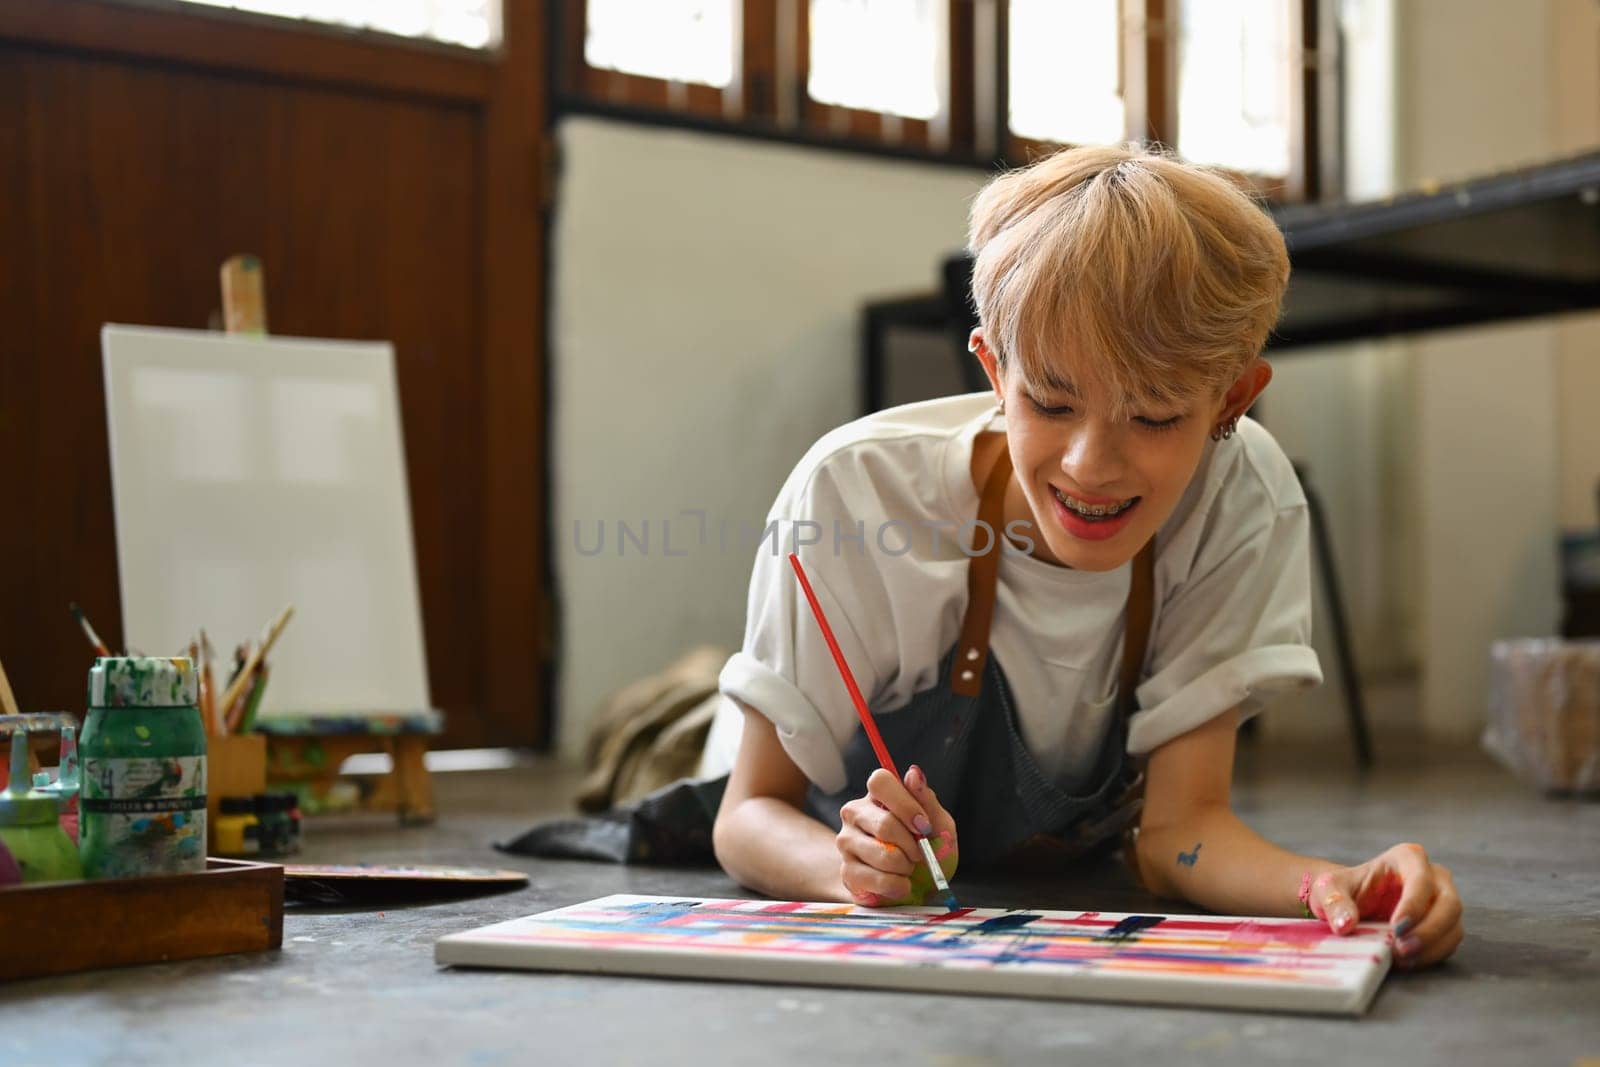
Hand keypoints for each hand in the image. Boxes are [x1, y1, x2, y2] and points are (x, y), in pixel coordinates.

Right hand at [836, 763, 958, 906]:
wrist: (916, 887)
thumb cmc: (927, 848)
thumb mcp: (938, 824)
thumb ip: (927, 800)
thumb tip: (914, 773)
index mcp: (878, 795)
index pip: (880, 781)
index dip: (905, 804)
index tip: (924, 825)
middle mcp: (855, 813)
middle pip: (884, 824)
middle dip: (912, 845)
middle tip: (920, 854)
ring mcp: (847, 841)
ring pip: (881, 854)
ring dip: (906, 867)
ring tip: (908, 868)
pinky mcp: (846, 871)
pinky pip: (875, 879)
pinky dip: (897, 885)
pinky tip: (901, 884)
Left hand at [1305, 842, 1462, 969]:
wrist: (1352, 904)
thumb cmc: (1344, 890)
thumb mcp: (1329, 889)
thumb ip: (1335, 902)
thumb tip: (1346, 925)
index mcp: (1408, 858)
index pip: (1421, 880)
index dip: (1414, 905)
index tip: (1396, 928)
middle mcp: (1434, 877)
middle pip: (1449, 904)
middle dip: (1428, 930)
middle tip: (1401, 949)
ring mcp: (1443, 901)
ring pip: (1454, 926)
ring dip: (1432, 947)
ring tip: (1401, 959)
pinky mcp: (1445, 925)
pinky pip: (1449, 943)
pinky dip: (1431, 955)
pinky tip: (1407, 962)